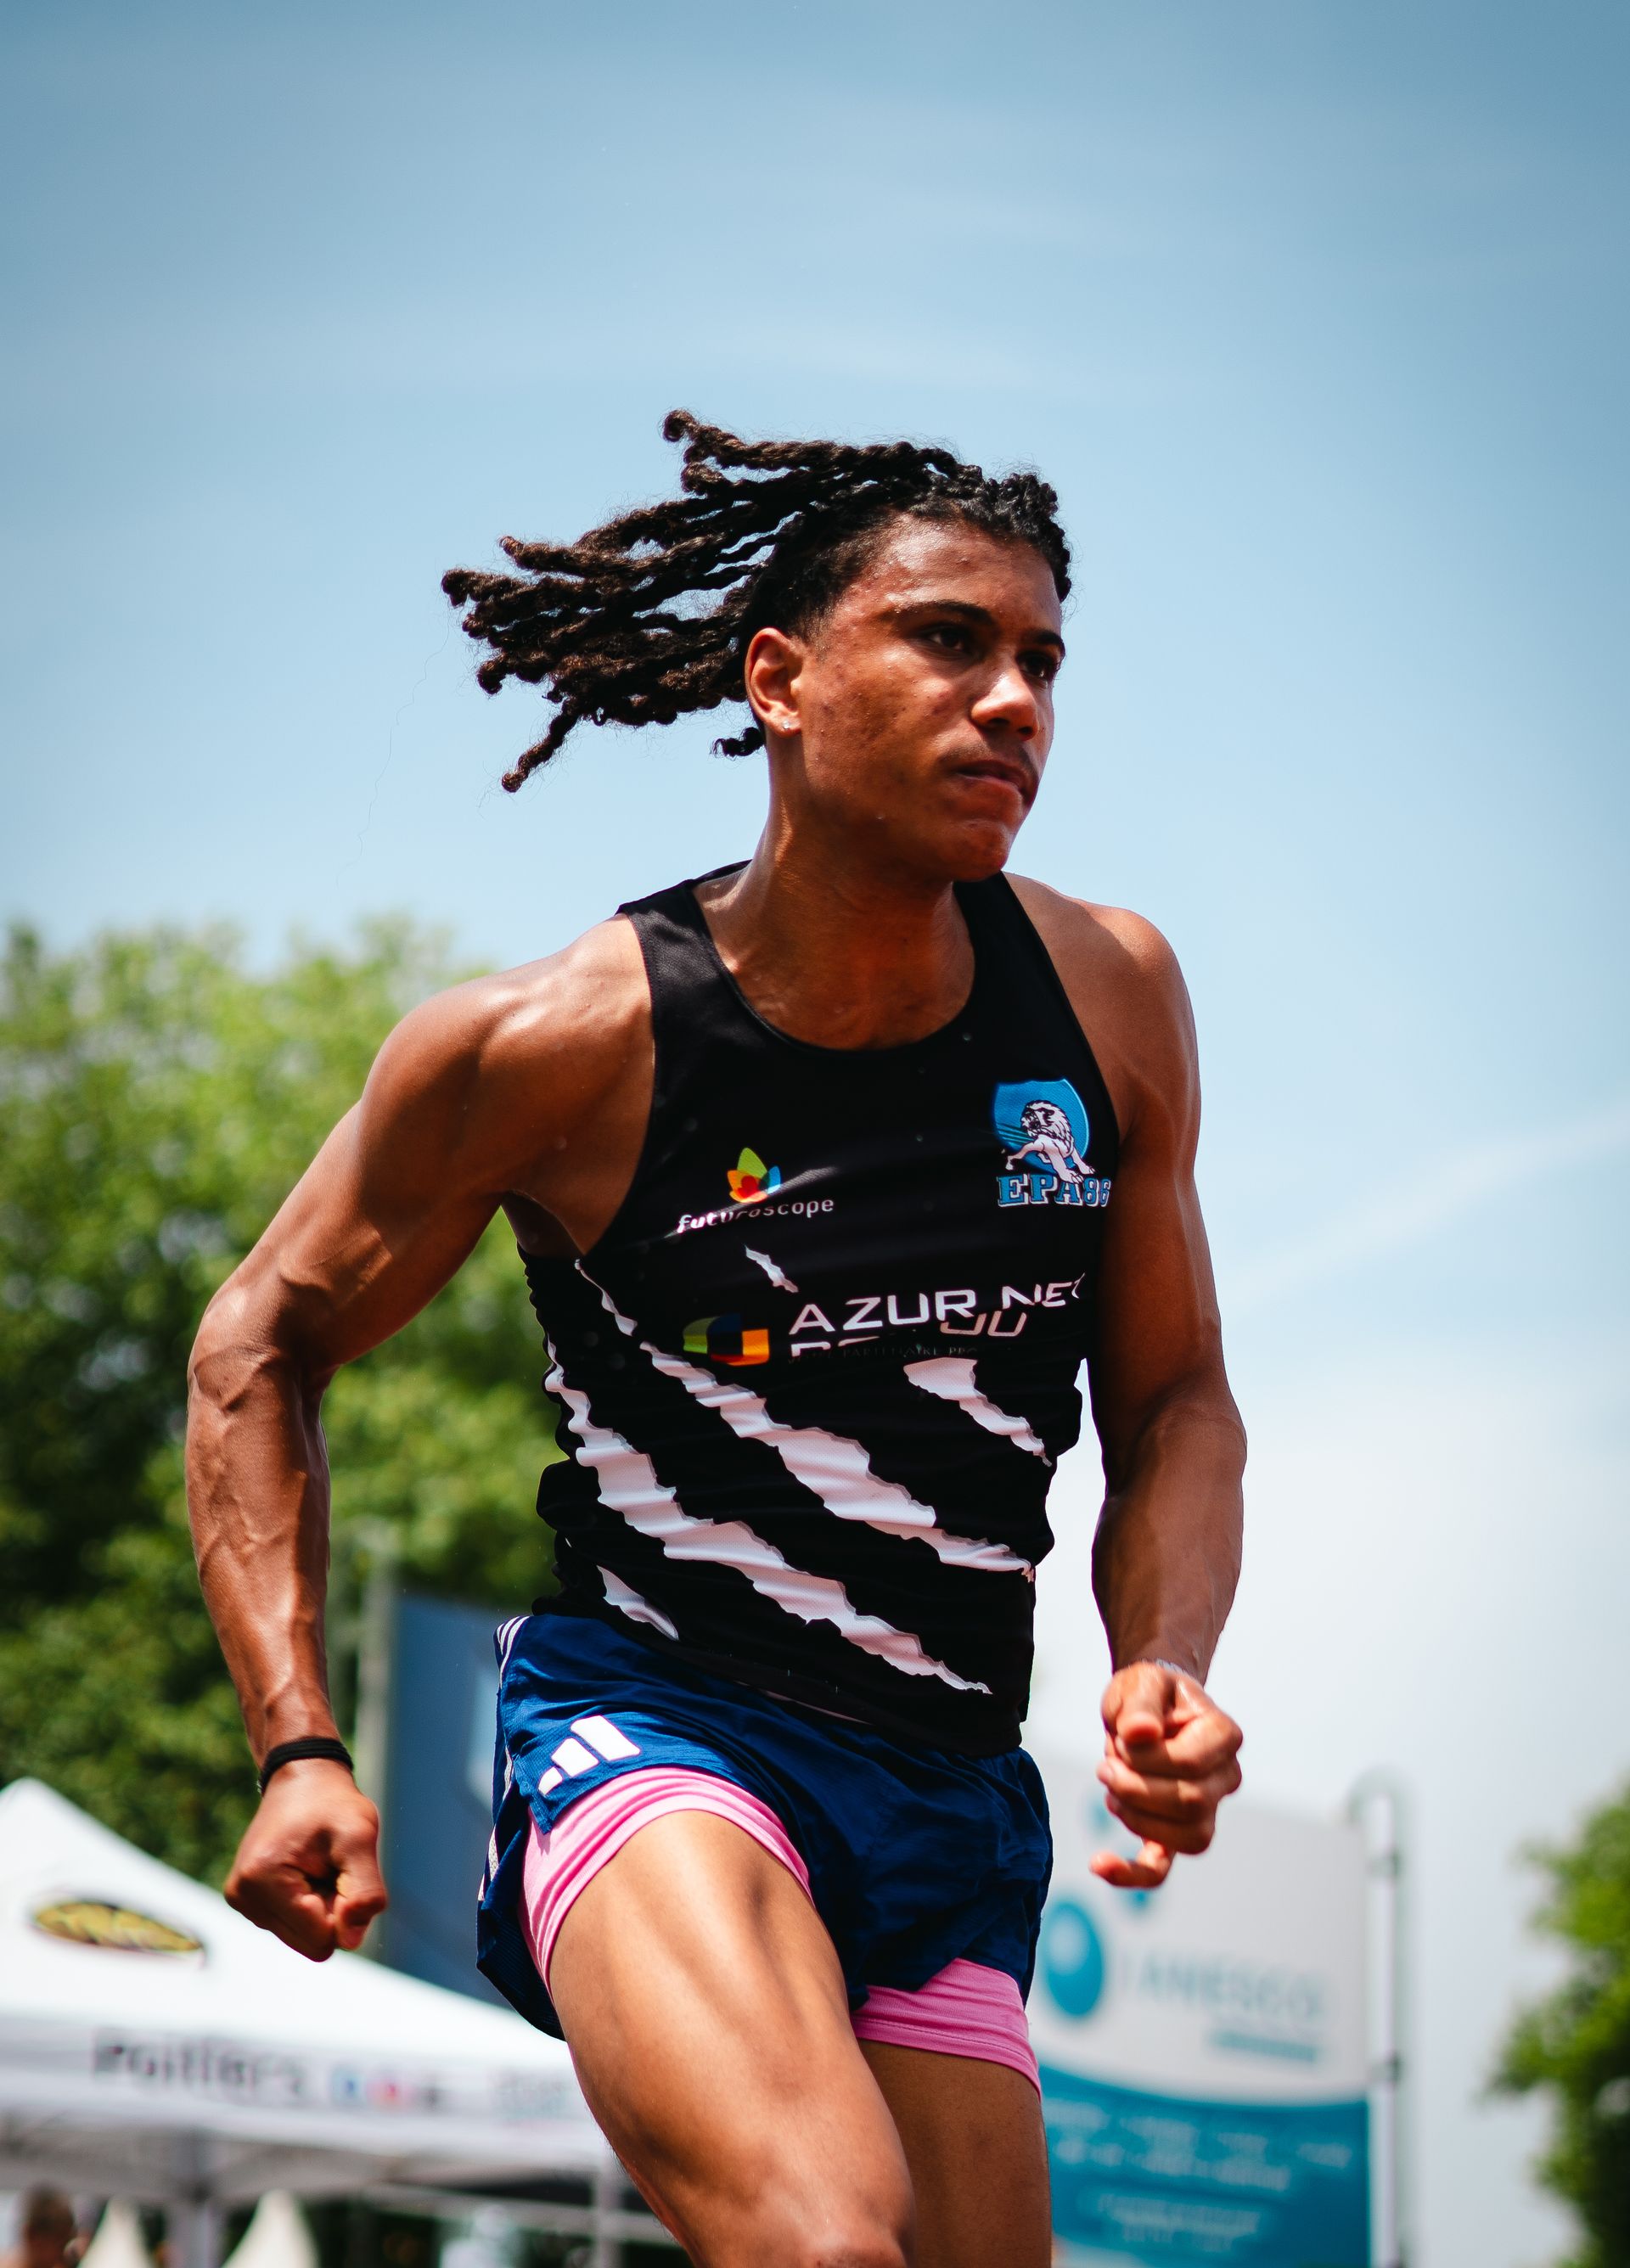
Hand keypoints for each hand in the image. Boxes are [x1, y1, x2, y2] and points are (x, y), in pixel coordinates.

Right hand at [225, 1759, 387, 1958]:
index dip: (346, 1908)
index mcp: (262, 1881)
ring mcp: (242, 1902)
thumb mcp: (360, 1836)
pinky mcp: (248, 1902)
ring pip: (303, 1937)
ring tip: (318, 1864)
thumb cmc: (333, 1804)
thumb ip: (364, 1891)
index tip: (341, 1867)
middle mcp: (243, 1898)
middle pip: (311, 1942)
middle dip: (333, 1910)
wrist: (302, 1777)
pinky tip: (307, 1869)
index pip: (321, 1936)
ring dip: (322, 1906)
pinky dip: (309, 1903)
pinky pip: (293, 1925)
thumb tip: (351, 1942)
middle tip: (332, 1865)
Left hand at [1091, 1660, 1242, 1889]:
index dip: (1147, 1758)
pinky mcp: (1175, 1832)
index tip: (1123, 1738)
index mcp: (1223, 1735)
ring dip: (1137, 1819)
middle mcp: (1226, 1777)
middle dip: (1136, 1788)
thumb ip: (1141, 1704)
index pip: (1190, 1763)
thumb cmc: (1148, 1694)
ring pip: (1186, 1838)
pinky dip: (1132, 1872)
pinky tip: (1099, 1864)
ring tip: (1111, 1792)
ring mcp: (1207, 1809)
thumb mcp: (1141, 1683)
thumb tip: (1141, 1733)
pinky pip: (1162, 1867)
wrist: (1145, 1709)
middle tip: (1106, 1766)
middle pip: (1190, 1803)